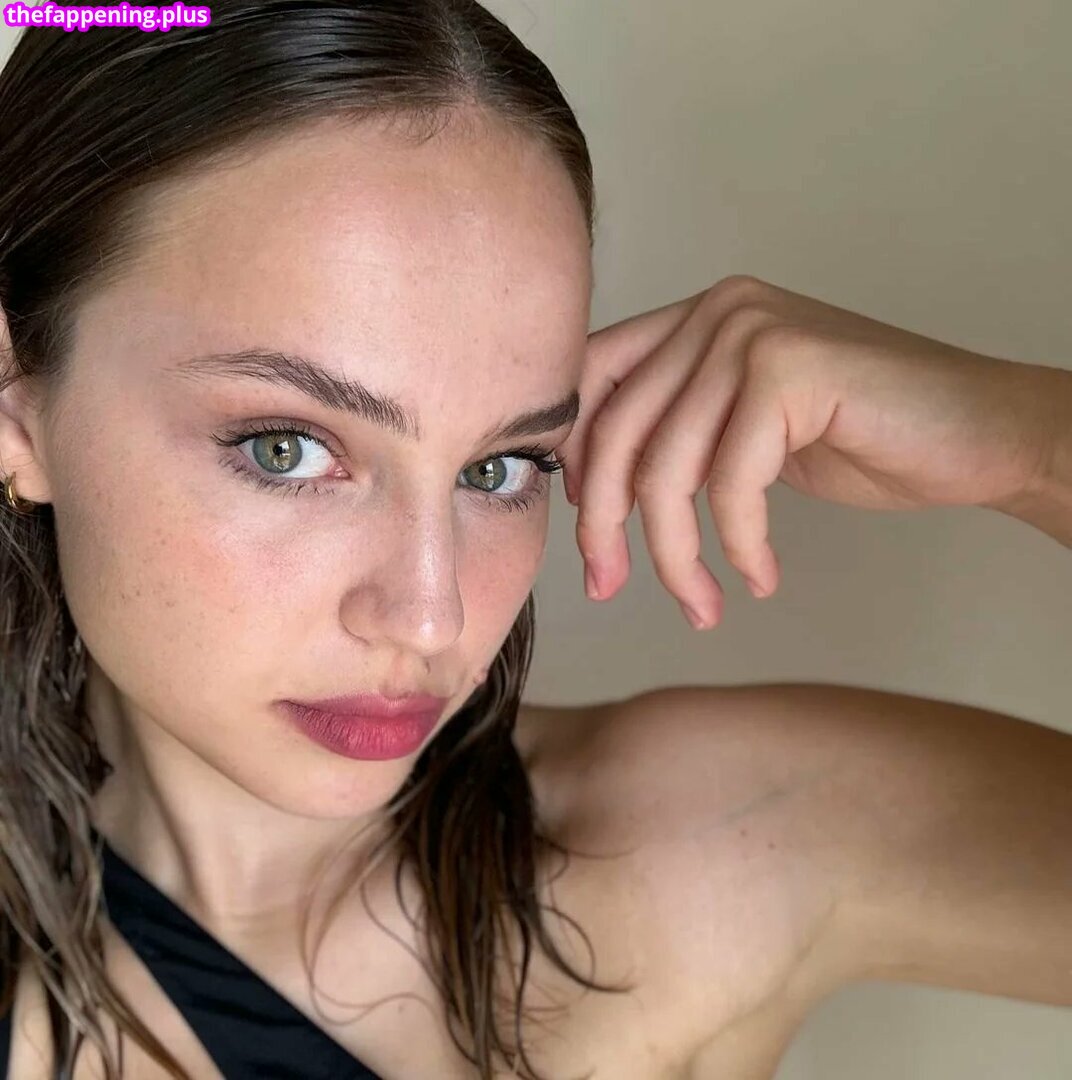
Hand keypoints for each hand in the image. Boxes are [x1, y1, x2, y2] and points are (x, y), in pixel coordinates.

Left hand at [557, 275, 1056, 628]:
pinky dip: (740, 546)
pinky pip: (730, 485)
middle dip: (604, 527)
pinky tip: (759, 576)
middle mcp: (716, 312)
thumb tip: (593, 489)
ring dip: (675, 557)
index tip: (589, 532)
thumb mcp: (746, 428)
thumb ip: (680, 433)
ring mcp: (752, 334)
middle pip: (616, 433)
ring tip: (700, 604)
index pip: (593, 384)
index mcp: (696, 319)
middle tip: (608, 587)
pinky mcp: (790, 371)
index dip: (573, 462)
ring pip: (667, 470)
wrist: (978, 431)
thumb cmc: (865, 436)